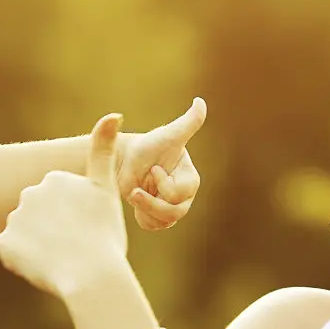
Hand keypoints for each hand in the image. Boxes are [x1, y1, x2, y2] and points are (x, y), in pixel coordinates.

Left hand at [0, 112, 129, 298]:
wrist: (91, 276)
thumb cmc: (105, 236)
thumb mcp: (107, 191)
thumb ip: (104, 152)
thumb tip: (113, 113)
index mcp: (54, 180)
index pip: (59, 203)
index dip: (74, 221)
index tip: (86, 230)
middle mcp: (29, 193)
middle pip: (40, 217)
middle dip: (53, 230)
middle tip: (75, 246)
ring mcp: (14, 219)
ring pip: (27, 235)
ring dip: (39, 246)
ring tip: (61, 258)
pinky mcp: (4, 244)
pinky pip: (14, 253)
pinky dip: (27, 262)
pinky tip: (44, 266)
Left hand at [117, 98, 205, 230]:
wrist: (129, 160)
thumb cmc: (149, 146)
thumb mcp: (168, 135)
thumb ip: (188, 122)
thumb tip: (201, 101)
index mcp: (190, 178)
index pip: (179, 193)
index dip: (163, 184)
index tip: (153, 168)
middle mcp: (185, 196)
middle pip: (174, 213)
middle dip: (151, 202)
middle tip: (135, 191)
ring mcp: (173, 208)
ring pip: (164, 222)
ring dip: (145, 209)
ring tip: (135, 193)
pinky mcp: (159, 217)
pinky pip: (153, 226)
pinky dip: (143, 217)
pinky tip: (137, 201)